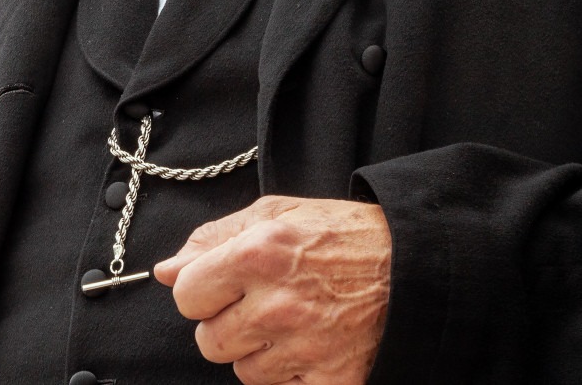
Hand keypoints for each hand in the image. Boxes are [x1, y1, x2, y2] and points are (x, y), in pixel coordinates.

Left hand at [154, 195, 391, 384]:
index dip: (201, 291)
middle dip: (227, 324)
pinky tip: (312, 344)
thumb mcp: (276, 213)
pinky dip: (291, 373)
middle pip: (209, 341)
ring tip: (292, 322)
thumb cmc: (341, 236)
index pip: (186, 296)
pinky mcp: (331, 380)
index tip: (223, 286)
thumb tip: (166, 271)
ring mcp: (305, 347)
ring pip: (243, 371)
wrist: (414, 267)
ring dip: (259, 351)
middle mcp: (277, 304)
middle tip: (262, 304)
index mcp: (258, 254)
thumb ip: (214, 239)